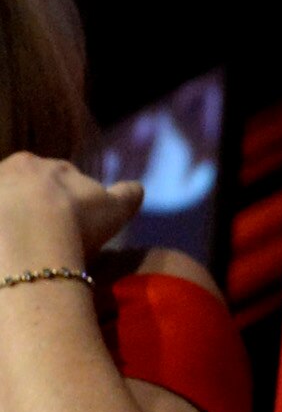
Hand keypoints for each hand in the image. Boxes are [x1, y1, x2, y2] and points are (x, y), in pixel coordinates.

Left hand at [0, 152, 141, 268]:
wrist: (27, 241)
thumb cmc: (77, 222)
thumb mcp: (114, 210)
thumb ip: (126, 195)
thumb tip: (137, 187)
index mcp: (50, 165)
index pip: (64, 176)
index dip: (73, 196)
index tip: (78, 218)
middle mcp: (16, 167)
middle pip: (30, 184)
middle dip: (39, 201)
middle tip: (49, 231)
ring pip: (9, 199)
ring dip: (16, 213)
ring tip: (27, 242)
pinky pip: (0, 222)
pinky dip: (4, 229)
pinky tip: (10, 247)